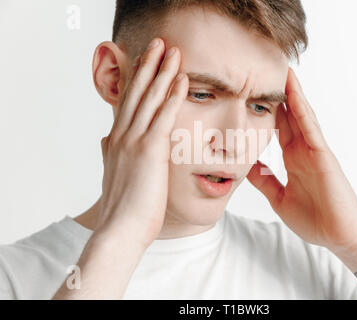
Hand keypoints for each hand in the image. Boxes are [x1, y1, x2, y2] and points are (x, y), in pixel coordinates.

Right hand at [95, 39, 186, 248]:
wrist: (121, 229)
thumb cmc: (125, 207)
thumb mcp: (114, 174)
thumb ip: (112, 154)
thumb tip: (106, 141)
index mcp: (116, 140)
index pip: (128, 101)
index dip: (137, 78)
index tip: (146, 60)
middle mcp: (122, 135)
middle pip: (137, 92)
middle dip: (149, 65)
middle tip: (159, 43)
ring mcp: (134, 140)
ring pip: (150, 99)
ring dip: (163, 72)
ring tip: (174, 52)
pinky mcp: (149, 150)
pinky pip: (163, 116)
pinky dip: (173, 96)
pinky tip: (182, 80)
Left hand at [247, 67, 356, 250]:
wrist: (338, 236)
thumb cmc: (314, 219)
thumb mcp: (278, 197)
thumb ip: (264, 180)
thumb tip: (247, 166)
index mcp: (293, 159)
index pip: (277, 128)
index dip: (265, 110)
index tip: (251, 92)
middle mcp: (303, 150)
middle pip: (288, 115)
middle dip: (278, 93)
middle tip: (264, 69)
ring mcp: (314, 150)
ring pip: (300, 115)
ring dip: (291, 92)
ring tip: (281, 69)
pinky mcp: (323, 155)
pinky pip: (310, 128)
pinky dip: (302, 109)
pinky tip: (294, 92)